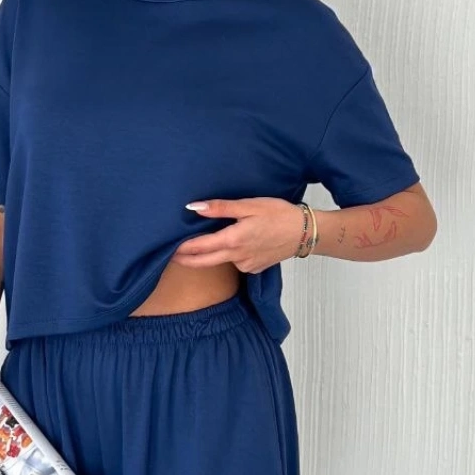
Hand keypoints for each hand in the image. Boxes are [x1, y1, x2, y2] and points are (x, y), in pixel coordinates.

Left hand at [172, 197, 305, 272]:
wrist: (305, 232)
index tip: (168, 249)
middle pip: (204, 262)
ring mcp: (247, 265)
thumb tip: (195, 207)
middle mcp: (238, 256)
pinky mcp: (255, 268)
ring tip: (202, 243)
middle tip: (171, 256)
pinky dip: (230, 255)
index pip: (200, 248)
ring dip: (210, 255)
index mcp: (234, 240)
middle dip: (187, 260)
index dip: (182, 249)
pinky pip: (236, 263)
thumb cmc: (279, 214)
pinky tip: (236, 244)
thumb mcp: (249, 205)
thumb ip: (220, 208)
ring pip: (221, 262)